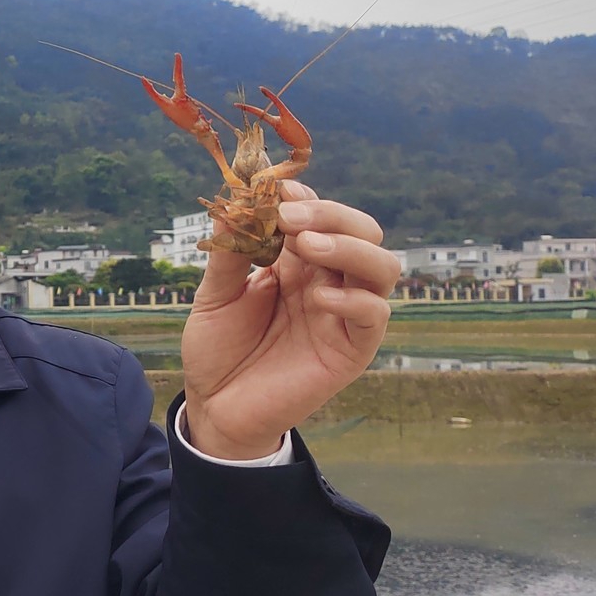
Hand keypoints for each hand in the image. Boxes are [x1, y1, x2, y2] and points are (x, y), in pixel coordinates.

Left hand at [180, 182, 399, 458]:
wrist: (216, 406)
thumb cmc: (218, 348)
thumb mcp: (214, 296)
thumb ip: (228, 253)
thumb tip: (232, 203)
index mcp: (296, 262)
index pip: (320, 215)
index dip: (305, 196)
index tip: (277, 189)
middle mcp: (328, 280)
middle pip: (362, 231)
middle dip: (330, 213)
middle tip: (290, 216)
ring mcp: (343, 314)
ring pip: (381, 267)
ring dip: (349, 247)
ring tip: (305, 244)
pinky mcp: (351, 350)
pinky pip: (374, 317)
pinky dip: (354, 300)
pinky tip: (319, 298)